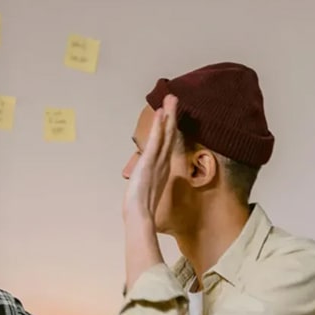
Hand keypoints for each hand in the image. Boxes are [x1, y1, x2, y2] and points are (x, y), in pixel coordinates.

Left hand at [123, 94, 178, 223]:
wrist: (139, 215)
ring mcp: (157, 161)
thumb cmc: (142, 210)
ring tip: (171, 99)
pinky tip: (160, 114)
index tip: (171, 116)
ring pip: (165, 134)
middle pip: (169, 135)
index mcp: (161, 169)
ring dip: (168, 116)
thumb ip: (150, 190)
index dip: (170, 130)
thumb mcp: (146, 196)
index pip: (167, 145)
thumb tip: (148, 192)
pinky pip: (155, 141)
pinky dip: (158, 127)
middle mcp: (162, 162)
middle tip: (174, 99)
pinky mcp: (150, 161)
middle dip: (172, 117)